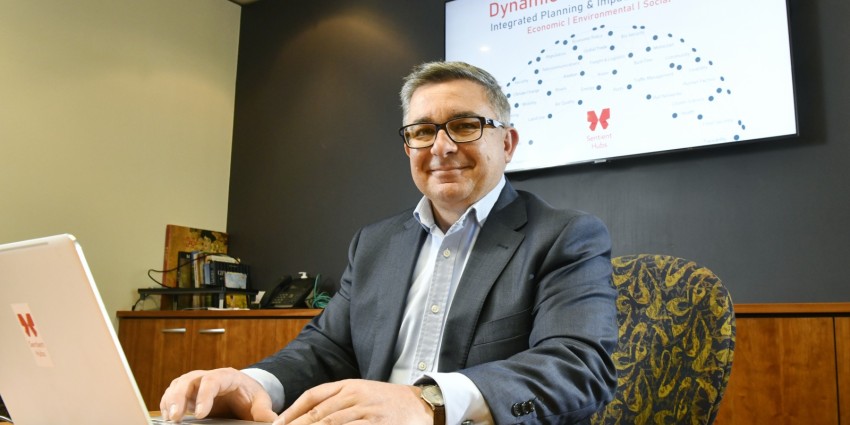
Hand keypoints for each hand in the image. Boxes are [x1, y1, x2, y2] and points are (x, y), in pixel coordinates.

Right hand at [159, 367, 277, 422]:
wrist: (244, 392)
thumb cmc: (250, 395)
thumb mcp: (260, 401)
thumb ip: (263, 410)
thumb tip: (270, 420)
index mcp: (227, 376)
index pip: (213, 380)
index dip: (205, 395)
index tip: (201, 413)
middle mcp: (208, 377)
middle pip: (189, 380)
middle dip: (179, 397)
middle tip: (175, 416)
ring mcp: (196, 385)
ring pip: (178, 386)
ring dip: (170, 400)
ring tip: (168, 418)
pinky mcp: (188, 395)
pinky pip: (173, 395)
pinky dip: (167, 404)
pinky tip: (166, 416)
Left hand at [277, 379, 431, 424]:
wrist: (421, 405)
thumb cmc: (388, 402)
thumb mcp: (362, 393)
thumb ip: (338, 401)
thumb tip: (310, 415)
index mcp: (349, 385)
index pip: (313, 395)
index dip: (292, 410)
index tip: (278, 423)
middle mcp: (355, 396)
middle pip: (317, 413)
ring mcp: (366, 411)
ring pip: (329, 424)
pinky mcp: (376, 424)